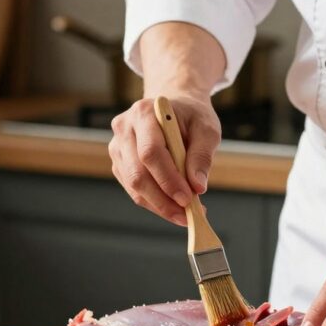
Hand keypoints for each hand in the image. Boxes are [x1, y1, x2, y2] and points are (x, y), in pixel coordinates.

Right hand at [108, 94, 221, 225]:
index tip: (188, 199)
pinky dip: (155, 203)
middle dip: (163, 200)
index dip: (168, 179)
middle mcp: (124, 129)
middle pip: (137, 173)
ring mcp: (118, 147)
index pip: (150, 152)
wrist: (175, 110)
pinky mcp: (120, 164)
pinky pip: (134, 191)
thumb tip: (197, 187)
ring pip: (134, 187)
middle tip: (187, 215)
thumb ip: (202, 156)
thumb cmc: (191, 117)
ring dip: (160, 206)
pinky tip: (174, 206)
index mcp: (144, 113)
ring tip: (185, 214)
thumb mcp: (207, 129)